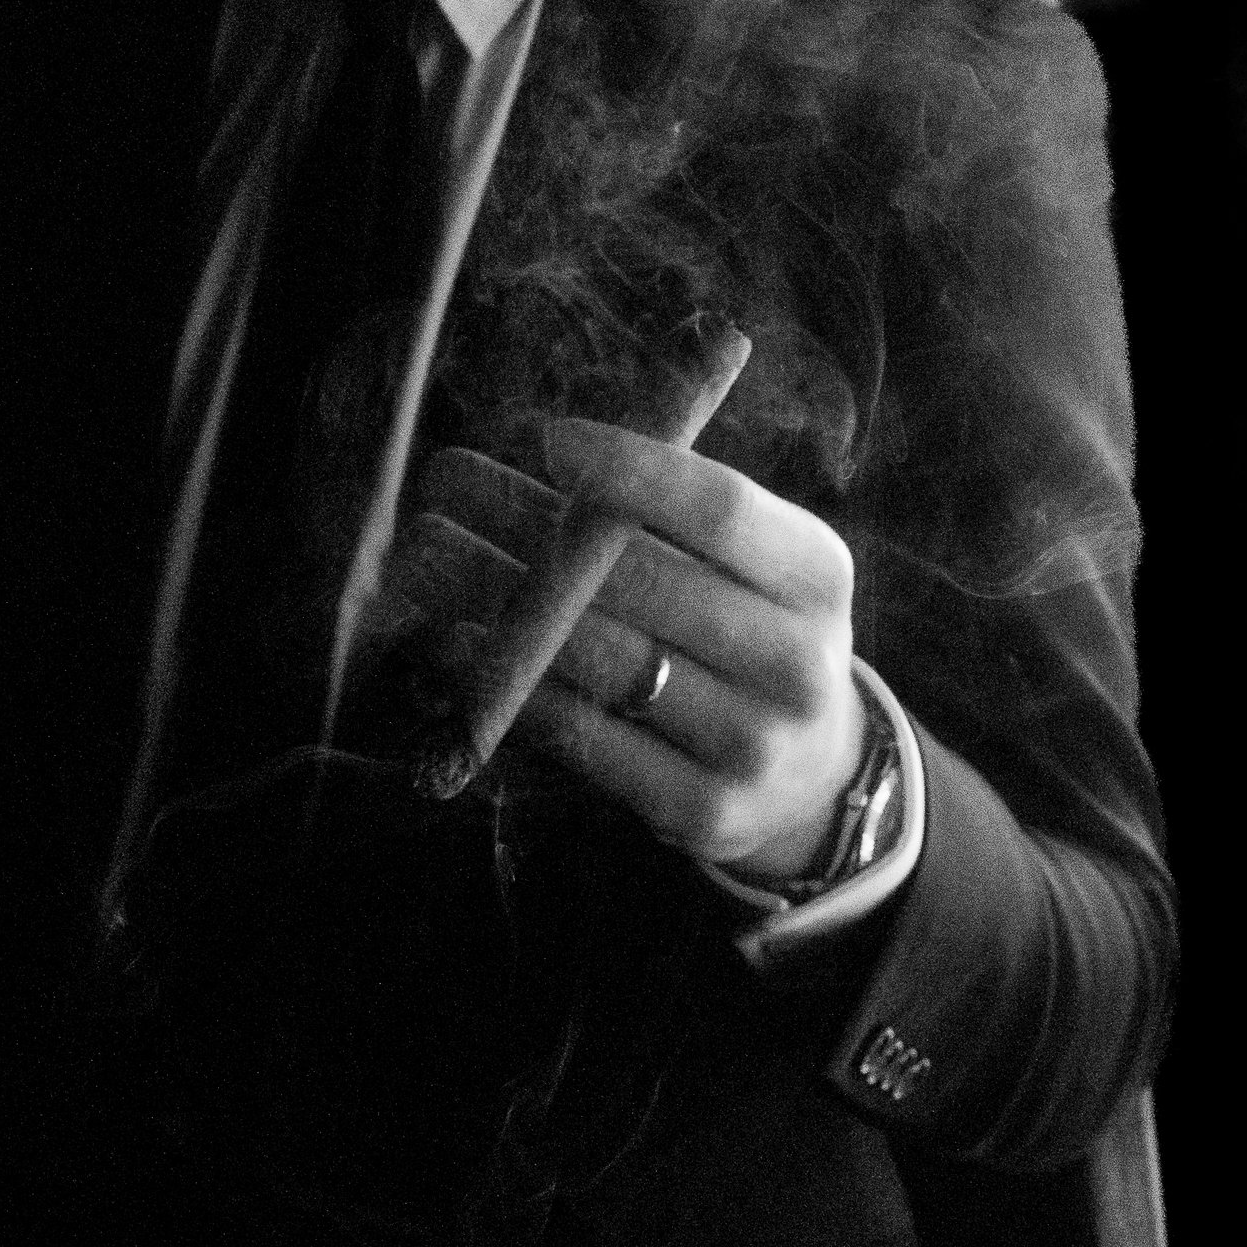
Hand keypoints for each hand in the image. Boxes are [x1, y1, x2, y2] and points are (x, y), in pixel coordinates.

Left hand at [395, 419, 865, 878]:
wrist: (813, 774)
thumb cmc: (753, 631)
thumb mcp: (756, 564)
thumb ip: (675, 513)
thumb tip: (549, 451)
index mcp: (818, 577)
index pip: (722, 510)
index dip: (634, 468)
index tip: (547, 436)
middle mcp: (797, 664)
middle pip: (646, 581)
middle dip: (533, 522)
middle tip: (450, 481)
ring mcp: (750, 747)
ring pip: (602, 659)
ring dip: (500, 596)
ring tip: (428, 552)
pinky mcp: (698, 810)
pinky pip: (582, 735)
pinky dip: (509, 683)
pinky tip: (452, 639)